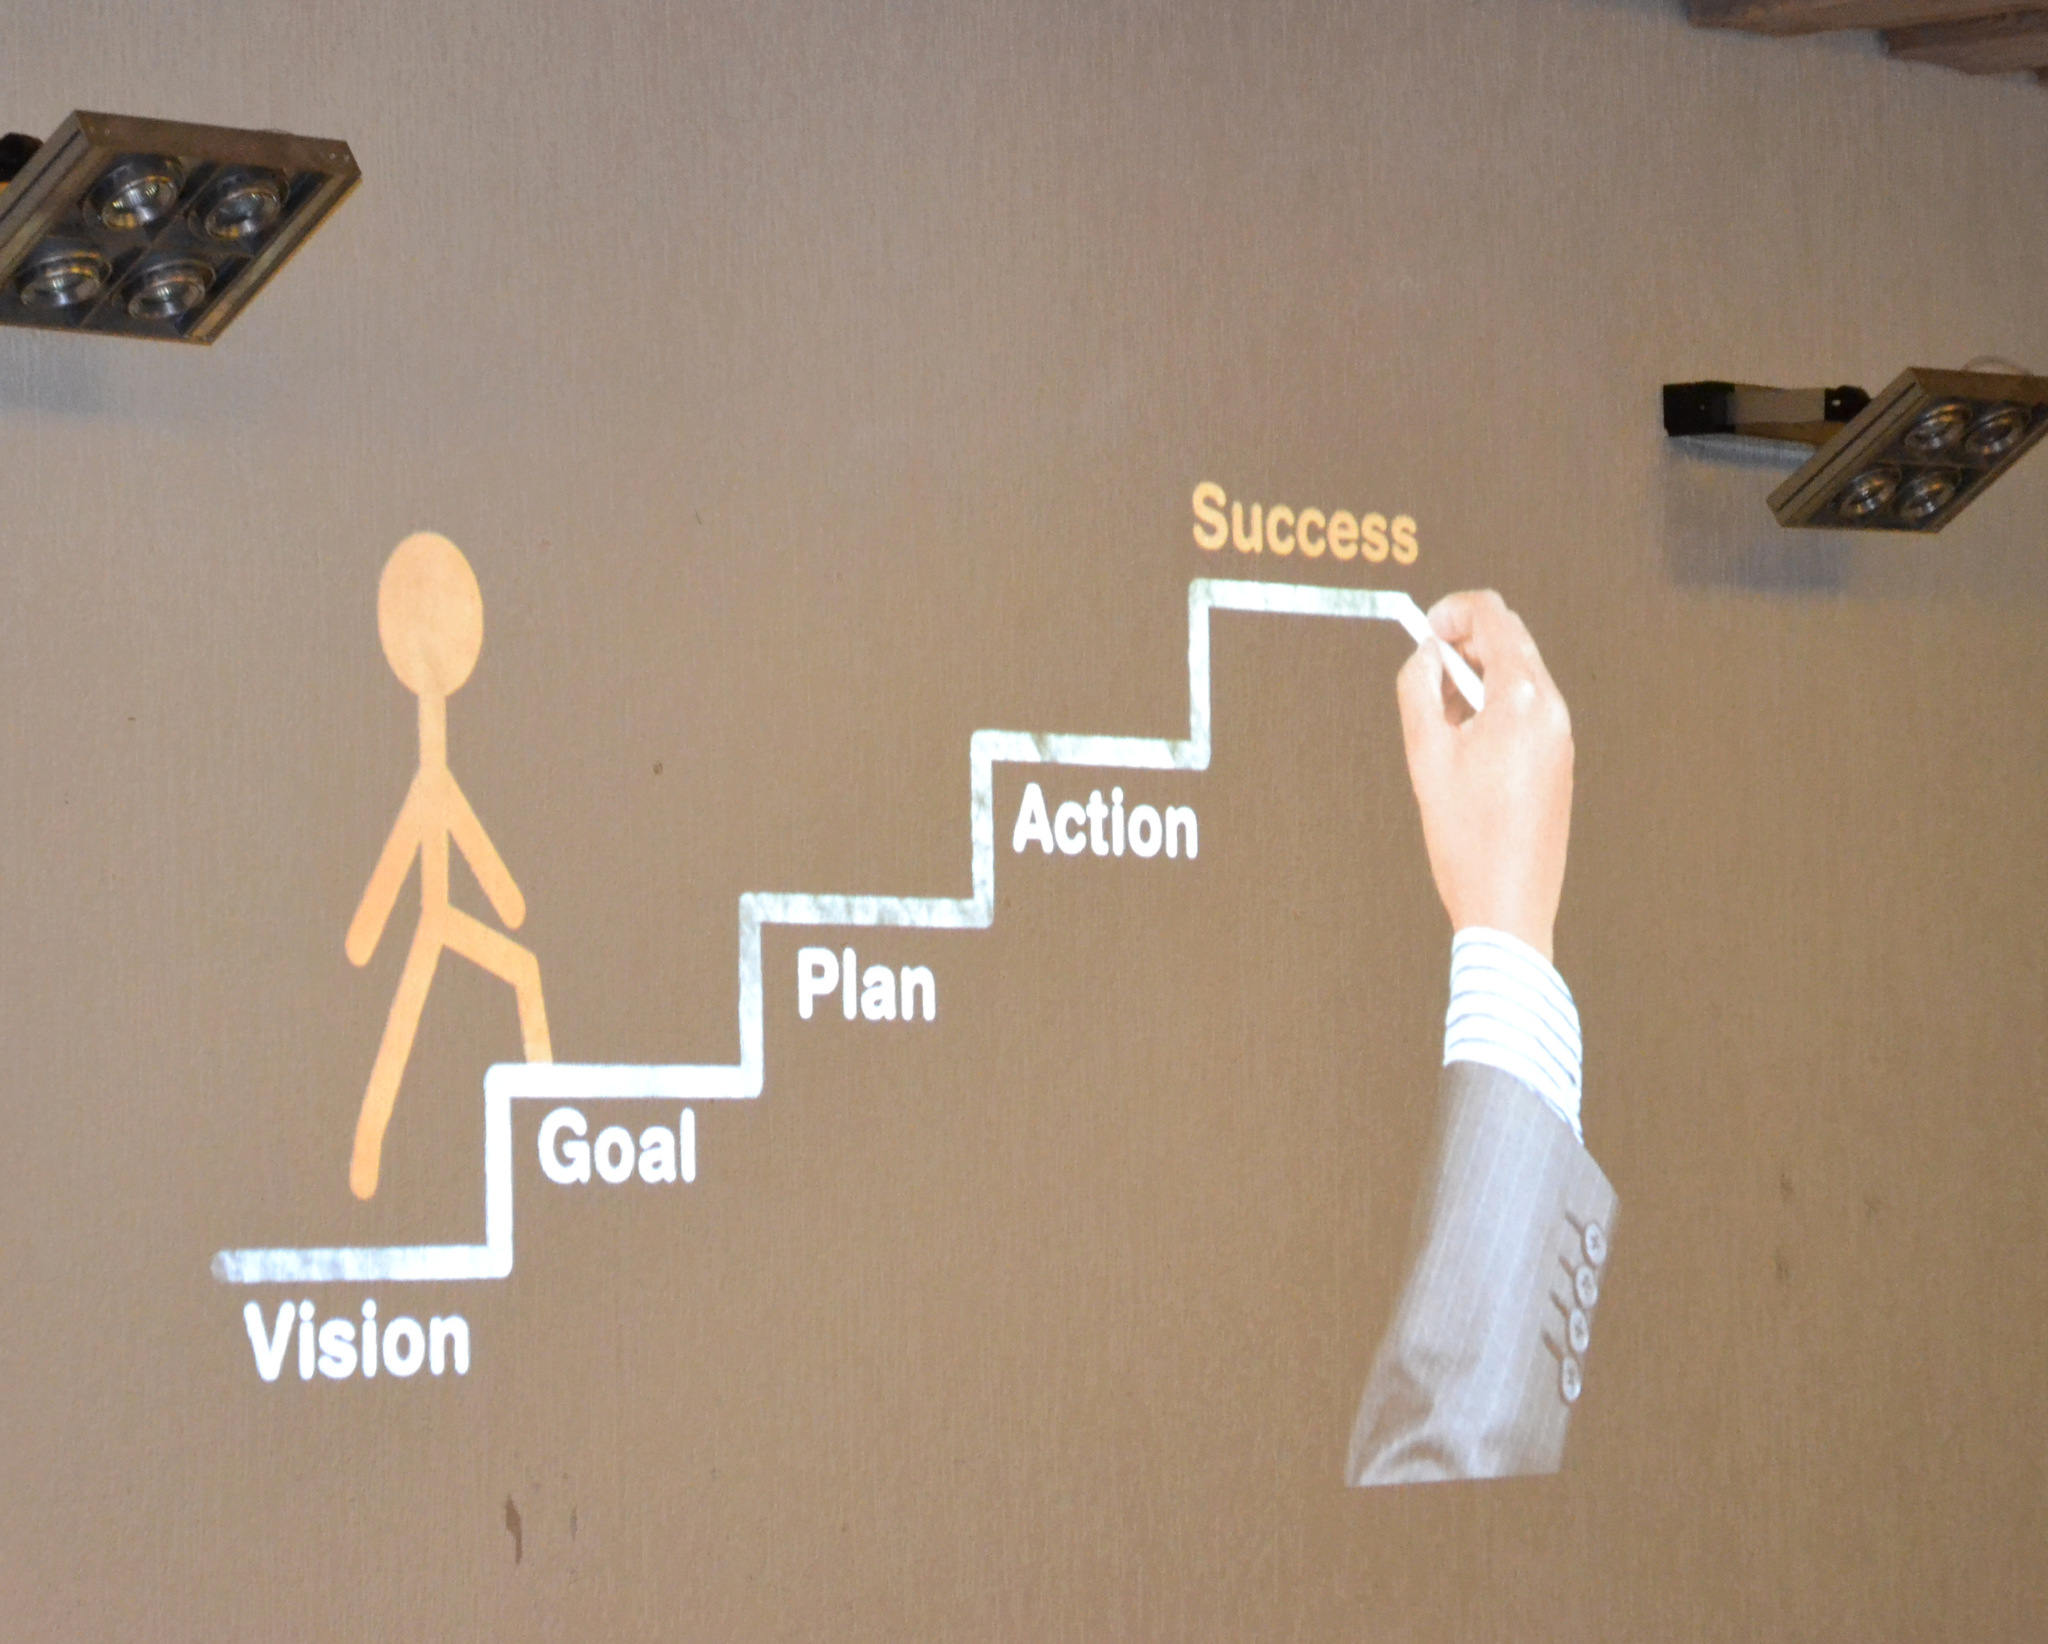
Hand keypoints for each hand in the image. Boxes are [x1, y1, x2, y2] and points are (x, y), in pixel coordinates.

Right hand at [1395, 591, 1572, 959]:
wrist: (1510, 904)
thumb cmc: (1465, 837)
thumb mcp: (1425, 755)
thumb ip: (1417, 689)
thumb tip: (1424, 653)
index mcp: (1522, 699)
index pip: (1493, 616)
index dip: (1450, 612)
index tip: (1421, 632)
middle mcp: (1552, 709)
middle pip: (1509, 639)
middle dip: (1461, 643)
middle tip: (1424, 673)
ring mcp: (1561, 735)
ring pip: (1517, 674)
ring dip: (1473, 677)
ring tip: (1438, 721)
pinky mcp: (1559, 760)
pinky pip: (1526, 709)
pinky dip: (1492, 706)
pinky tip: (1463, 747)